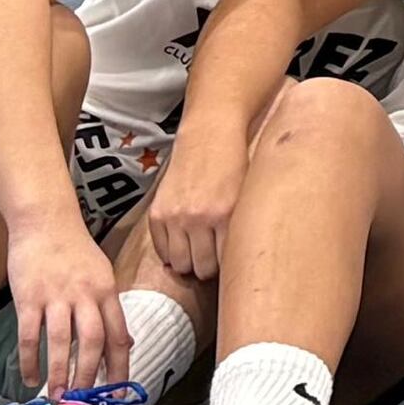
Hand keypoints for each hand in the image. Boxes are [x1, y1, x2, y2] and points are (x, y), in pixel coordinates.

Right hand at [5, 219, 129, 395]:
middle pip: (93, 341)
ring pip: (61, 341)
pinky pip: (30, 335)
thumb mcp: (102, 275)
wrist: (46, 220)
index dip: (120, 366)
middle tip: (83, 401)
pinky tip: (28, 378)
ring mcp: (56, 296)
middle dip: (89, 375)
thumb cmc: (75, 250)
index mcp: (106, 291)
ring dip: (59, 373)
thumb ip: (110, 309)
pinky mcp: (28, 298)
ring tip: (57, 397)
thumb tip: (124, 343)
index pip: (118, 335)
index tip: (119, 392)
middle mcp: (85, 295)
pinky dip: (30, 360)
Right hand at [147, 137, 242, 284]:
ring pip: (180, 264)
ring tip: (199, 252)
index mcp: (225, 215)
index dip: (229, 268)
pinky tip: (183, 242)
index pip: (225, 264)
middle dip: (209, 267)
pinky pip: (161, 250)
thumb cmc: (235, 166)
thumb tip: (238, 262)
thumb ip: (240, 228)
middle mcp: (197, 218)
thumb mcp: (246, 196)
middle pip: (201, 269)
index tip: (233, 266)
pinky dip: (171, 251)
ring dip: (189, 262)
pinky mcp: (157, 213)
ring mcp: (174, 216)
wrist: (209, 135)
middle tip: (214, 259)